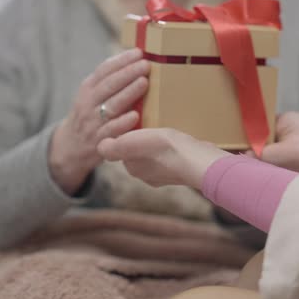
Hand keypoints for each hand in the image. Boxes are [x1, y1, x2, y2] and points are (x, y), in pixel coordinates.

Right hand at [49, 49, 148, 193]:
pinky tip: (135, 115)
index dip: (121, 60)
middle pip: (108, 85)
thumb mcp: (92, 95)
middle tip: (146, 64)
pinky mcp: (99, 140)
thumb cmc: (90, 115)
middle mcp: (88, 103)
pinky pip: (111, 131)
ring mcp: (93, 122)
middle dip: (128, 73)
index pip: (104, 70)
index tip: (138, 52)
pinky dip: (123, 123)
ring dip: (128, 93)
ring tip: (144, 82)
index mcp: (88, 88)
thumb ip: (110, 81)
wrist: (70, 147)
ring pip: (111, 105)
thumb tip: (136, 61)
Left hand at [97, 128, 230, 189]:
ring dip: (158, 144)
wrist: (197, 160)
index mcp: (134, 169)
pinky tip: (179, 140)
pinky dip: (174, 149)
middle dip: (142, 140)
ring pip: (157, 155)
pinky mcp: (184, 170)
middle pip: (139, 153)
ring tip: (165, 130)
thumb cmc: (163, 149)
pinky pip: (174, 157)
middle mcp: (148, 176)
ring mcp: (167, 176)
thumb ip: (111, 147)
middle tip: (150, 123)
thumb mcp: (130, 144)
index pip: (123, 149)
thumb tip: (100, 147)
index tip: (135, 122)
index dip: (127, 134)